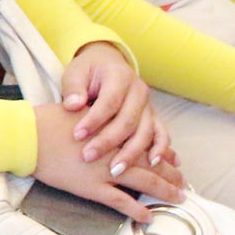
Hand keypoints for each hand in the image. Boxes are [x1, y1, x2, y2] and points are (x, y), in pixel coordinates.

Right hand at [33, 104, 184, 223]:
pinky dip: (137, 210)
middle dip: (170, 172)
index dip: (161, 150)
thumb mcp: (78, 110)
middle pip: (151, 162)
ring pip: (145, 182)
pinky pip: (122, 202)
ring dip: (164, 191)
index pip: (145, 140)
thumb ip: (98, 117)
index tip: (173, 156)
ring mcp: (106, 170)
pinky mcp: (93, 187)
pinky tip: (149, 216)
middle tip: (183, 181)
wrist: (29, 136)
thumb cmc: (49, 120)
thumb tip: (107, 119)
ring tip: (178, 198)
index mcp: (113, 129)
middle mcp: (115, 149)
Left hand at [59, 42, 170, 173]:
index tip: (77, 135)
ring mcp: (148, 105)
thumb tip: (73, 105)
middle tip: (88, 156)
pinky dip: (160, 149)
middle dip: (108, 141)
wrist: (107, 64)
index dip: (94, 119)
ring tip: (114, 170)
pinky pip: (161, 134)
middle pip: (128, 120)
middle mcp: (139, 91)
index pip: (109, 101)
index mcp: (120, 76)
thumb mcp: (75, 73)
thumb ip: (74, 88)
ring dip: (131, 152)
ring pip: (145, 131)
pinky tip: (152, 163)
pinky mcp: (153, 117)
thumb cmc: (88, 71)